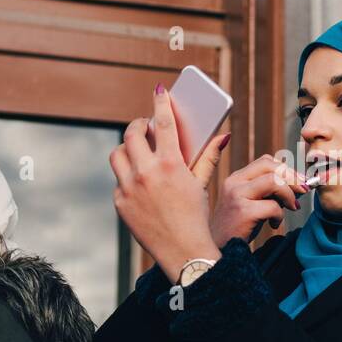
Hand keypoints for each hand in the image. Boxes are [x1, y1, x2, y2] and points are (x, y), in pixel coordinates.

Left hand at [110, 86, 220, 280]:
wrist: (183, 251)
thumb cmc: (196, 216)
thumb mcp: (201, 184)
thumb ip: (207, 156)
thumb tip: (222, 135)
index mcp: (171, 164)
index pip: (162, 122)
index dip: (160, 102)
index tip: (159, 90)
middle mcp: (146, 173)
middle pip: (132, 134)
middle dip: (138, 125)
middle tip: (145, 125)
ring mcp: (129, 188)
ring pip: (119, 154)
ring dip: (128, 148)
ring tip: (139, 151)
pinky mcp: (120, 202)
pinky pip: (120, 180)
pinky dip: (129, 177)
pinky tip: (142, 184)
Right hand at [210, 154, 310, 247]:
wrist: (219, 250)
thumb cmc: (239, 228)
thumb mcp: (251, 203)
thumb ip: (269, 191)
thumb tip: (299, 184)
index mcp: (236, 178)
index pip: (265, 161)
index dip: (286, 169)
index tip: (300, 181)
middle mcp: (234, 183)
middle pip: (270, 166)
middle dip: (292, 177)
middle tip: (303, 190)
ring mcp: (237, 196)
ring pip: (273, 181)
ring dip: (288, 194)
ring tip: (291, 207)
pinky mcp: (243, 212)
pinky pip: (272, 206)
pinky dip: (280, 216)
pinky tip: (274, 224)